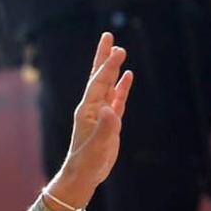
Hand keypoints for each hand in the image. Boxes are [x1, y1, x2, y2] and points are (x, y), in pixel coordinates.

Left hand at [52, 33, 131, 205]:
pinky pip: (117, 99)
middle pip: (99, 76)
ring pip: (108, 85)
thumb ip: (105, 128)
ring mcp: (101, 113)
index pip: (99, 83)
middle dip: (104, 57)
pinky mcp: (109, 121)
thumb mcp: (97, 146)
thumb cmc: (87, 162)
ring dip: (113, 68)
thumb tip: (110, 110)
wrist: (82, 175)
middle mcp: (92, 107)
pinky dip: (122, 86)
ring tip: (119, 50)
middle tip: (108, 35)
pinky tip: (127, 76)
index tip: (117, 50)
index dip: (108, 66)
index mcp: (87, 110)